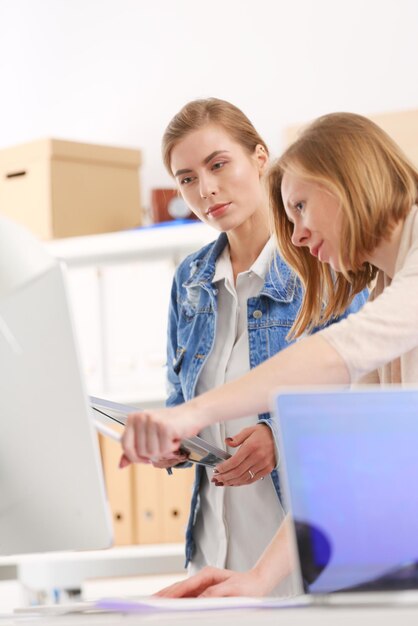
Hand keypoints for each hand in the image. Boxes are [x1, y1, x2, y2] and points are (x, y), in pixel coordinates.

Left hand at [119, 405, 199, 466]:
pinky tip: (175, 438)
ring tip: (169, 439)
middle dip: (153, 453)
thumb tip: (121, 465)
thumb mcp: (149, 435)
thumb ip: (134, 449)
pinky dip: (172, 448)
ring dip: (164, 450)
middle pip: (140, 452)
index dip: (134, 457)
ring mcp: (153, 421)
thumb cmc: (170, 425)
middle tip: (162, 443)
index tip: (144, 458)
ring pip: (152, 452)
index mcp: (133, 418)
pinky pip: (164, 450)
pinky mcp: (165, 427)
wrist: (191, 414)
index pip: (125, 445)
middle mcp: (141, 417)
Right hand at [154, 566, 269, 597]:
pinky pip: (188, 596)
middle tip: (150, 602)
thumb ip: (215, 594)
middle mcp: (203, 578)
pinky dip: (178, 600)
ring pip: (182, 592)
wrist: (258, 582)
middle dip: (164, 595)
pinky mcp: (205, 590)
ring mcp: (203, 584)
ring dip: (169, 597)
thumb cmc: (247, 587)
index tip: (159, 600)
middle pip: (179, 587)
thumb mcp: (232, 590)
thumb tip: (199, 599)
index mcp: (207, 575)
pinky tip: (172, 606)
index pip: (184, 587)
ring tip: (155, 604)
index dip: (171, 594)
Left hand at [211, 424, 274, 485]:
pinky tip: (234, 482)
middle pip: (237, 472)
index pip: (234, 461)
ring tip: (222, 482)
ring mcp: (263, 464)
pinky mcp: (267, 469)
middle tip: (216, 478)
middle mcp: (257, 457)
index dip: (224, 468)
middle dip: (225, 477)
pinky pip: (252, 479)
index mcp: (251, 447)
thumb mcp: (248, 430)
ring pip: (244, 478)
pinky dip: (242, 483)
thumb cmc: (264, 433)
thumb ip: (237, 438)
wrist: (281, 437)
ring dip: (231, 482)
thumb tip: (227, 441)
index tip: (217, 470)